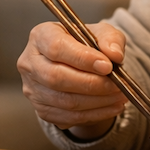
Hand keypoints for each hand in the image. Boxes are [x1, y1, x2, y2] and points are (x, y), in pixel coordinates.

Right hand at [17, 21, 129, 138]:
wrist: (80, 64)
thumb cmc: (87, 44)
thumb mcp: (102, 32)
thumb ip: (110, 39)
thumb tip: (115, 55)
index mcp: (41, 36)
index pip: (57, 48)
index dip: (82, 58)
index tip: (107, 66)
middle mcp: (30, 62)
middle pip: (56, 78)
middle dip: (91, 84)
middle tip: (117, 85)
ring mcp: (33, 89)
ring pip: (64, 101)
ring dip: (97, 101)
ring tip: (120, 96)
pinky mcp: (41, 109)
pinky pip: (68, 117)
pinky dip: (94, 114)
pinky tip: (112, 107)